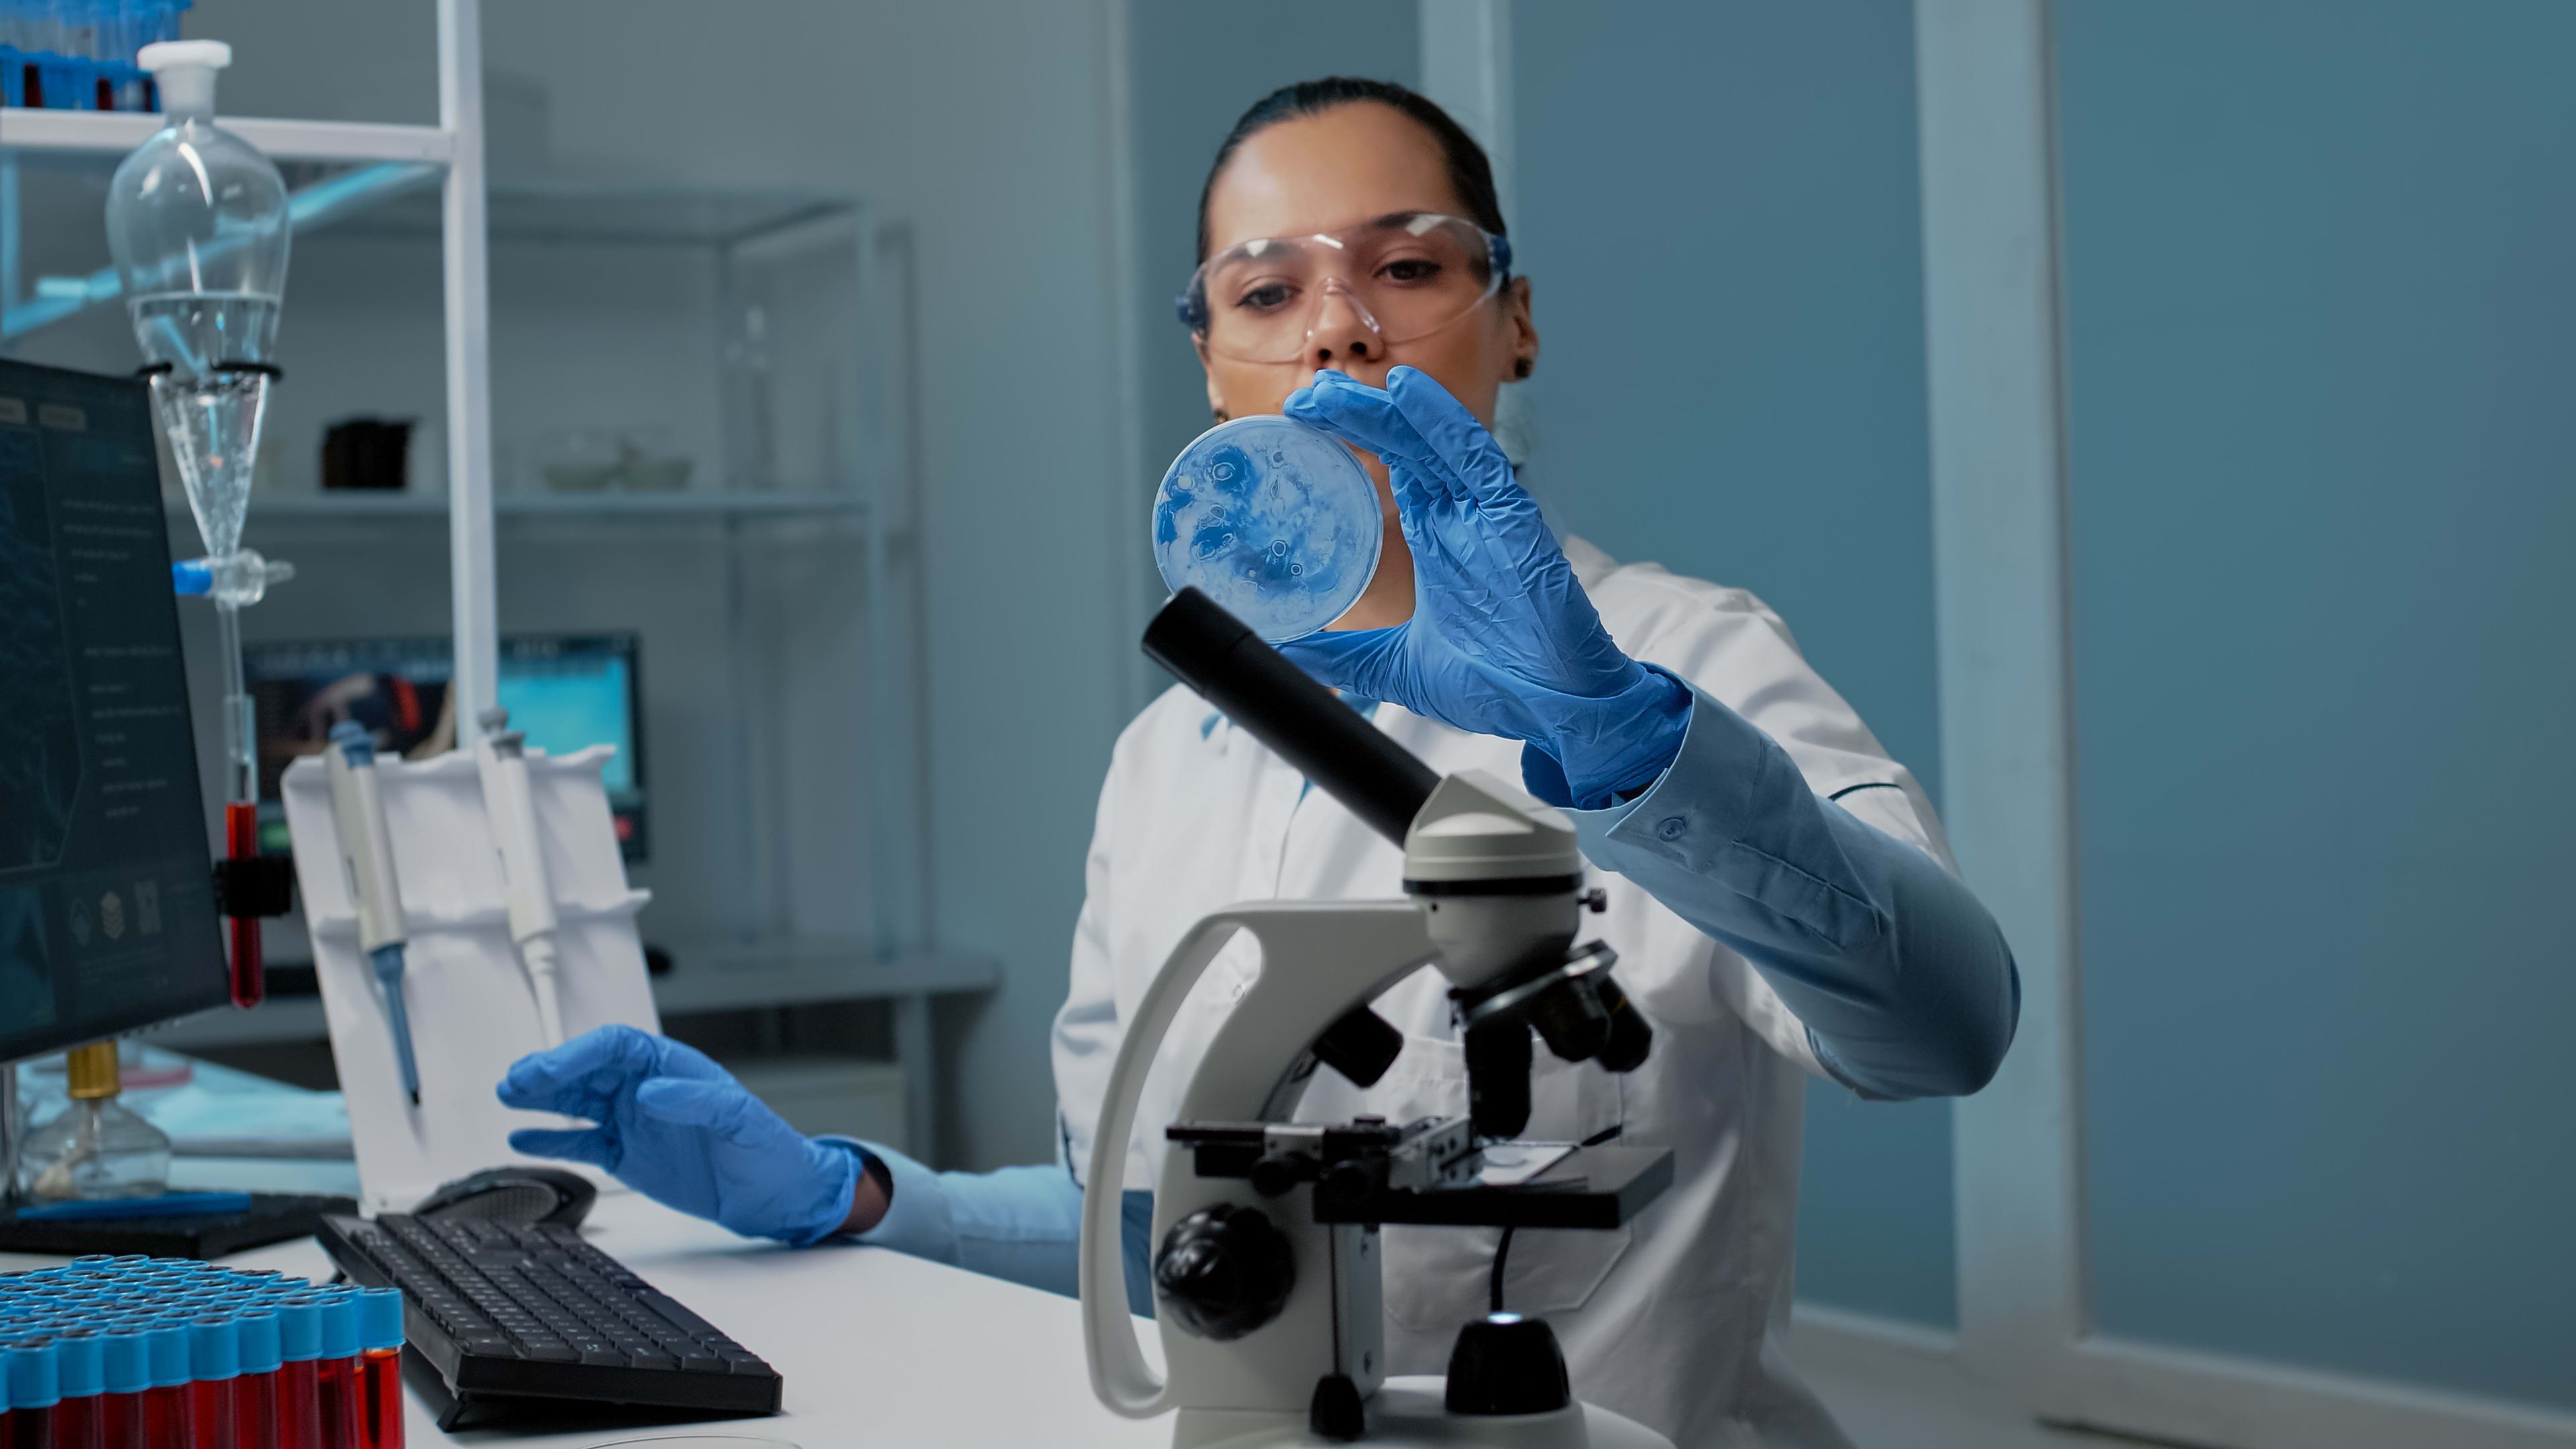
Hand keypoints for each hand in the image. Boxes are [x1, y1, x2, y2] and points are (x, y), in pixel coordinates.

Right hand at [498, 1025, 860, 1245]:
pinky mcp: (627, 1155)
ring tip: (507, 1096)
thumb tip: (652, 1091)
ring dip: (542, 1099)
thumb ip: (698, 1102)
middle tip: (514, 1081)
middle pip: (587, 1070)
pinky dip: (551, 1139)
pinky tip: (523, 1137)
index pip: (615, 1047)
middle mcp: (647, 1089)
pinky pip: (582, 1142)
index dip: (579, 1054)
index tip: (548, 1068)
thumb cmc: (768, 1149)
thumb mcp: (740, 1120)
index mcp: (672, 1068)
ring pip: (577, 1102)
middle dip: (549, 1072)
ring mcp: (634, 1122)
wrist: (774, 1195)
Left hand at [1277, 366, 1690, 807]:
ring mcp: (1488, 514)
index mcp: (1437, 536)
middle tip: (1304, 397)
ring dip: (1382, 410)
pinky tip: (1405, 393)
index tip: (1296, 421)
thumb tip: (1282, 651)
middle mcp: (1460, 516)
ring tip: (1332, 390)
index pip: (1388, 468)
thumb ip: (1342, 657)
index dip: (1347, 438)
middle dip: (1353, 414)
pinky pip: (1476, 457)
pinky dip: (1441, 422)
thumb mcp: (1398, 667)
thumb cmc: (1499, 684)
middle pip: (1402, 444)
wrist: (1560, 712)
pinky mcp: (1515, 519)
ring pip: (1430, 441)